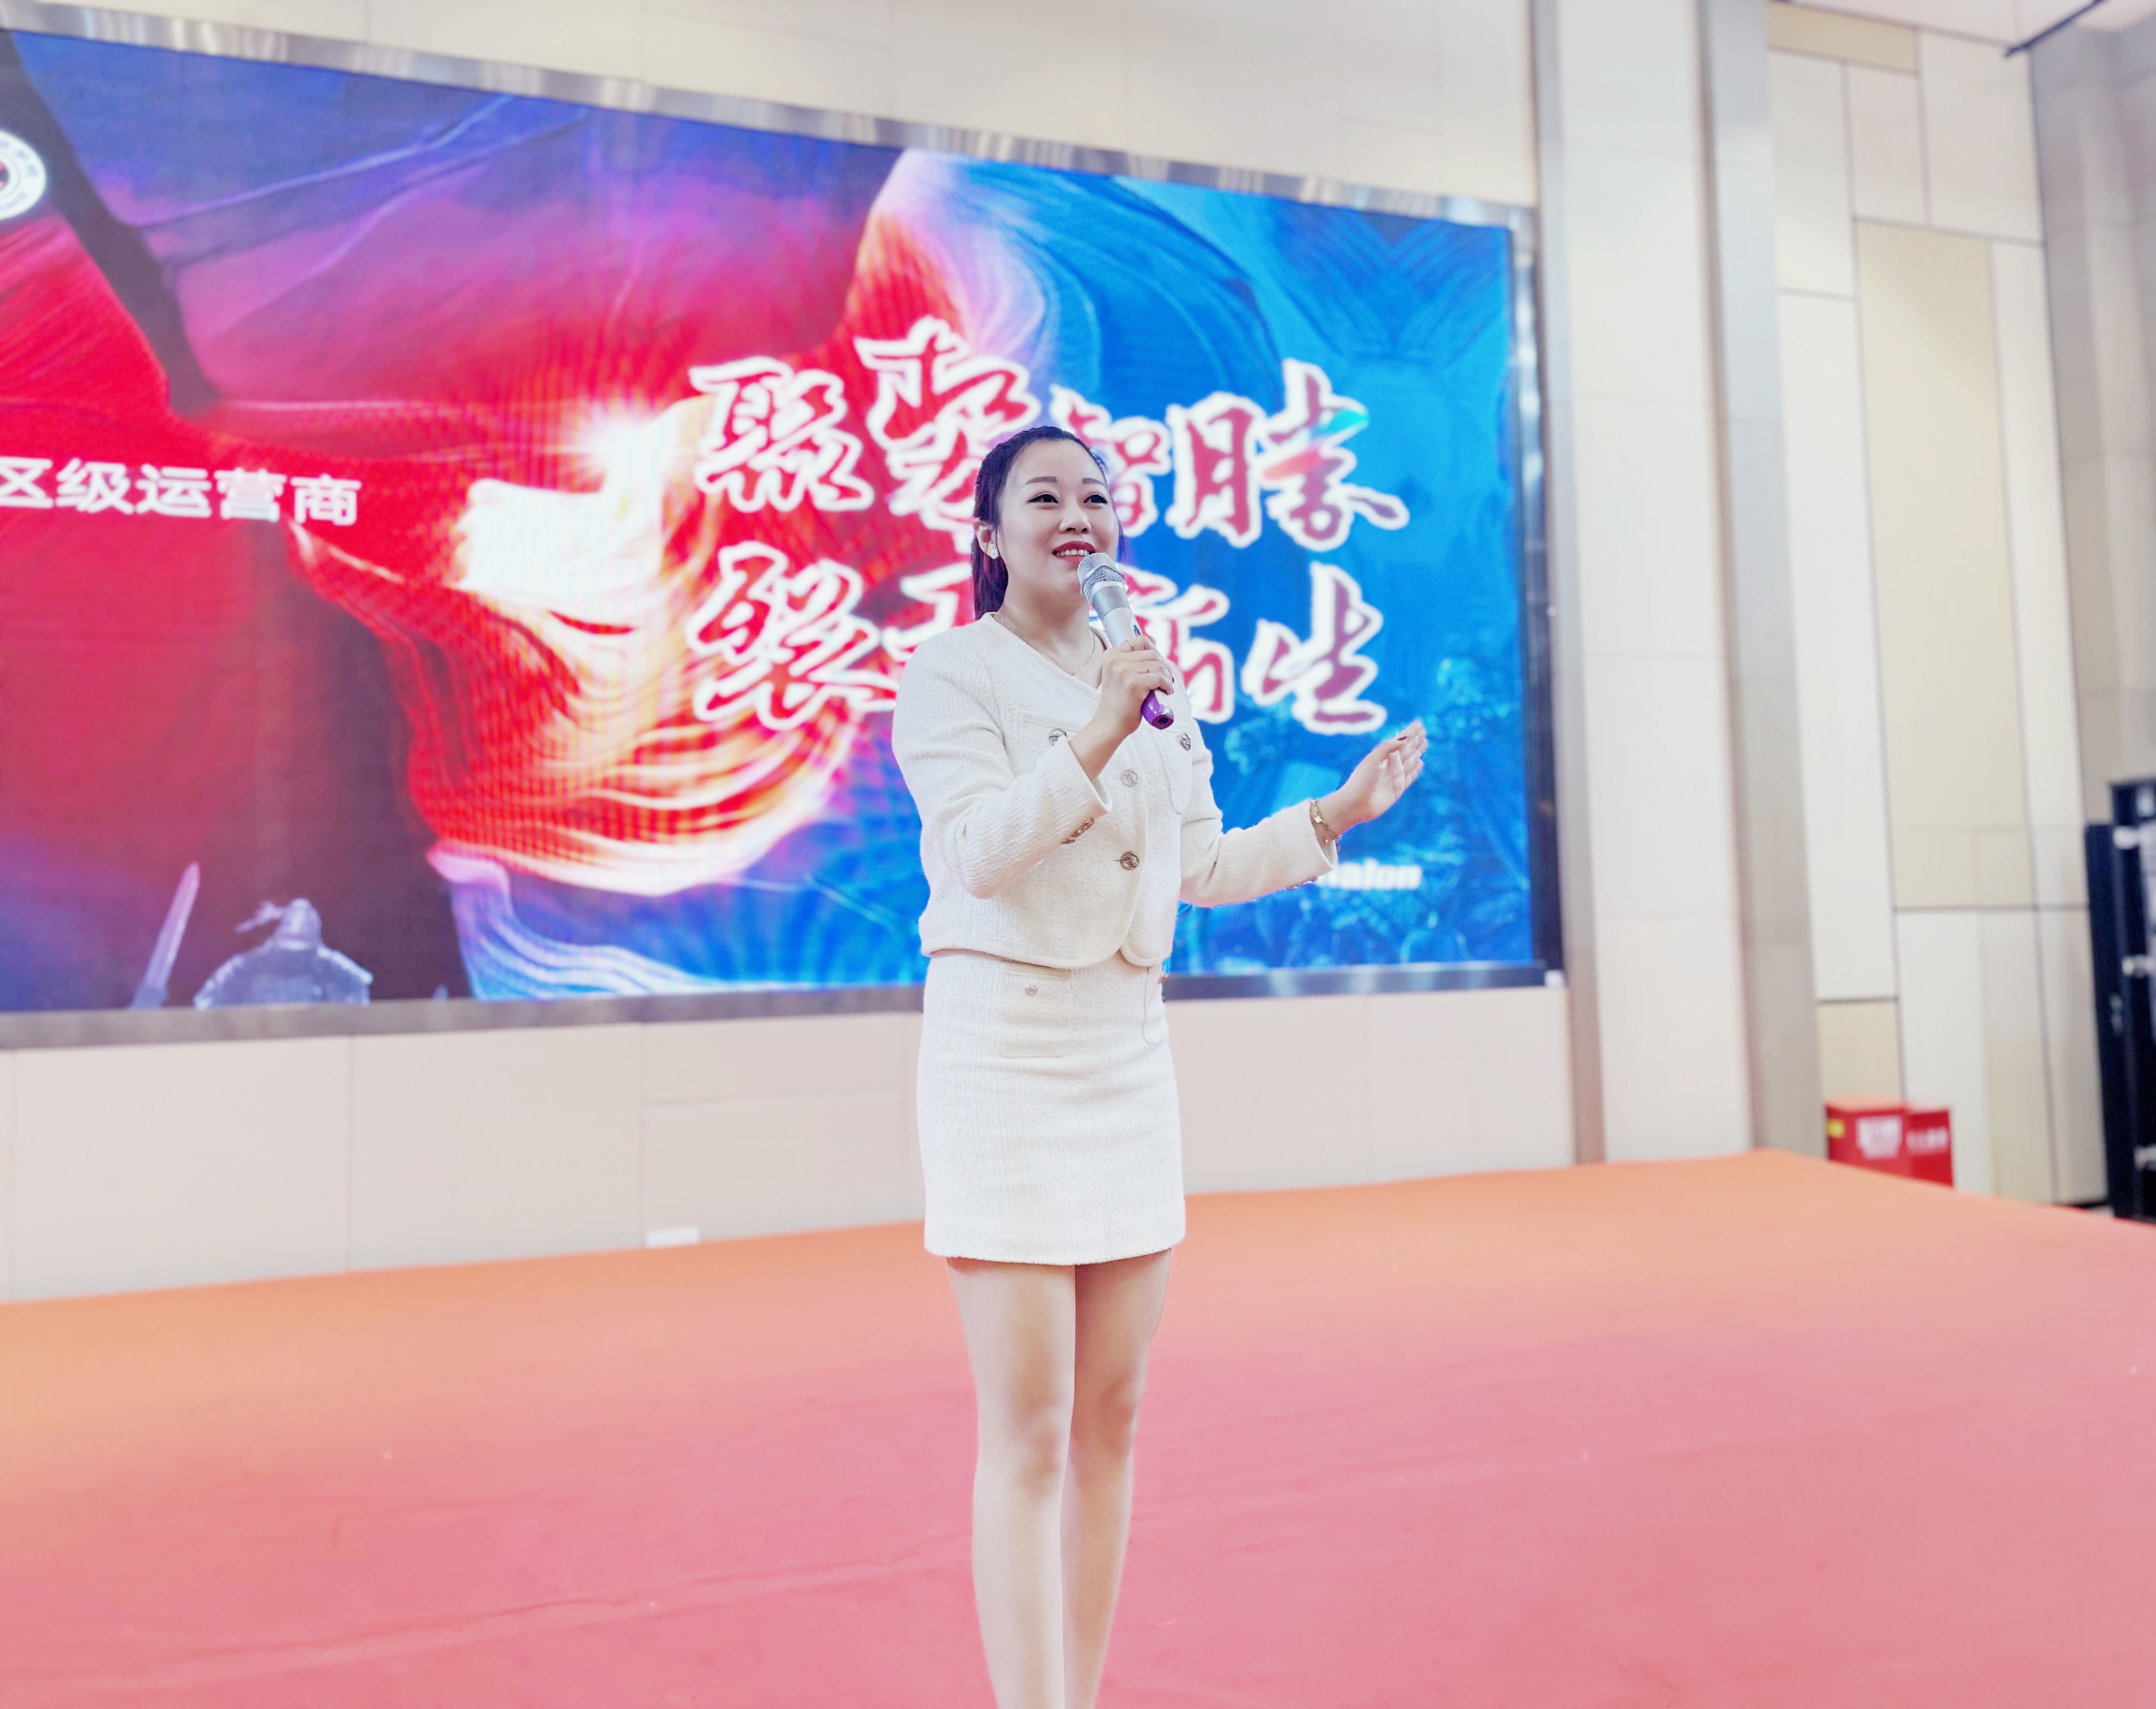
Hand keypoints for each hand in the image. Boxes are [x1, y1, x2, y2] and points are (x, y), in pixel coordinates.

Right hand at [1071, 635, 1174, 780]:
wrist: (1109, 725)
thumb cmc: (1118, 704)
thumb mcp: (1118, 676)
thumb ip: (1130, 663)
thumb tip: (1158, 656)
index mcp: (1111, 655)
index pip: (1140, 641)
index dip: (1154, 651)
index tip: (1158, 665)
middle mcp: (1115, 660)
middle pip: (1152, 654)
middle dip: (1163, 667)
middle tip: (1166, 680)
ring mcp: (1124, 671)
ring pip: (1158, 666)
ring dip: (1167, 677)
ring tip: (1166, 687)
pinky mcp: (1134, 683)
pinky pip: (1160, 678)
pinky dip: (1167, 685)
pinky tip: (1167, 691)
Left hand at [1320, 721, 1426, 833]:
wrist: (1356, 804)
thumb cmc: (1360, 781)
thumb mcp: (1372, 760)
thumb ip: (1387, 748)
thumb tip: (1404, 738)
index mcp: (1381, 756)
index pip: (1398, 741)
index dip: (1409, 733)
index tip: (1418, 724)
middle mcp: (1388, 765)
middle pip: (1405, 750)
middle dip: (1415, 740)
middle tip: (1424, 731)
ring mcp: (1394, 777)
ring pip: (1410, 761)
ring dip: (1417, 752)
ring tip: (1424, 743)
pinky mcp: (1398, 789)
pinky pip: (1410, 777)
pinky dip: (1416, 769)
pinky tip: (1420, 762)